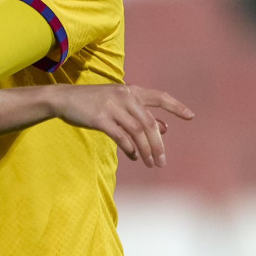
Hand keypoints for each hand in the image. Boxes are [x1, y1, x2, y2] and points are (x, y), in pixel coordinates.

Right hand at [51, 84, 193, 167]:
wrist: (64, 99)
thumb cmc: (94, 102)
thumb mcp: (119, 105)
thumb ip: (141, 115)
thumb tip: (165, 129)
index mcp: (131, 91)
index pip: (159, 97)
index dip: (176, 106)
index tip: (191, 116)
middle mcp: (124, 97)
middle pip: (149, 123)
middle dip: (158, 144)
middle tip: (162, 161)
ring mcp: (112, 107)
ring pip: (137, 132)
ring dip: (146, 150)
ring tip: (150, 164)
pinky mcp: (100, 118)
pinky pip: (121, 136)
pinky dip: (130, 148)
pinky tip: (134, 157)